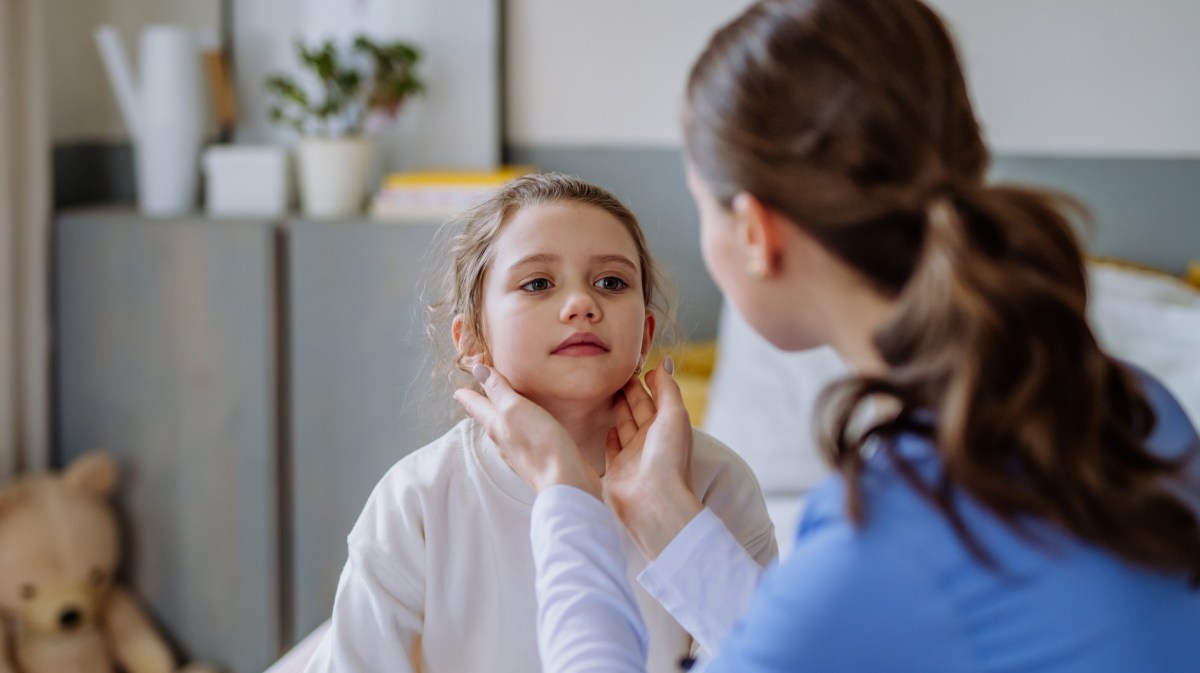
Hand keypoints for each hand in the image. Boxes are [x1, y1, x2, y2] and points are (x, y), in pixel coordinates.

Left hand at [455, 364, 602, 498]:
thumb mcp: (516, 408)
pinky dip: (520, 428)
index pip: (476, 405)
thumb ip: (498, 390)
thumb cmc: (539, 444)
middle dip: (483, 406)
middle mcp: (503, 440)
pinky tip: (529, 428)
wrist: (564, 482)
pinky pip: (523, 438)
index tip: (457, 390)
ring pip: (504, 430)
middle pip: (488, 419)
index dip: (466, 395)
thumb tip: (479, 370)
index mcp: (495, 425)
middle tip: (478, 397)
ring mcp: (520, 451)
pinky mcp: (537, 458)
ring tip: (502, 409)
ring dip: (501, 417)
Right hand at [604, 358, 703, 558]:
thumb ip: (668, 388)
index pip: (656, 397)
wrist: (654, 502)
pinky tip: (607, 426)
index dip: (647, 381)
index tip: (635, 365)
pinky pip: (612, 448)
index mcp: (667, 426)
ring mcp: (633, 455)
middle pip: (638, 409)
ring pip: (624, 425)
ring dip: (618, 409)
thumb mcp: (673, 416)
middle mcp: (651, 440)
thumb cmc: (668, 458)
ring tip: (607, 392)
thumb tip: (665, 362)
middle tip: (615, 373)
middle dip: (629, 391)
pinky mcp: (616, 469)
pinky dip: (610, 436)